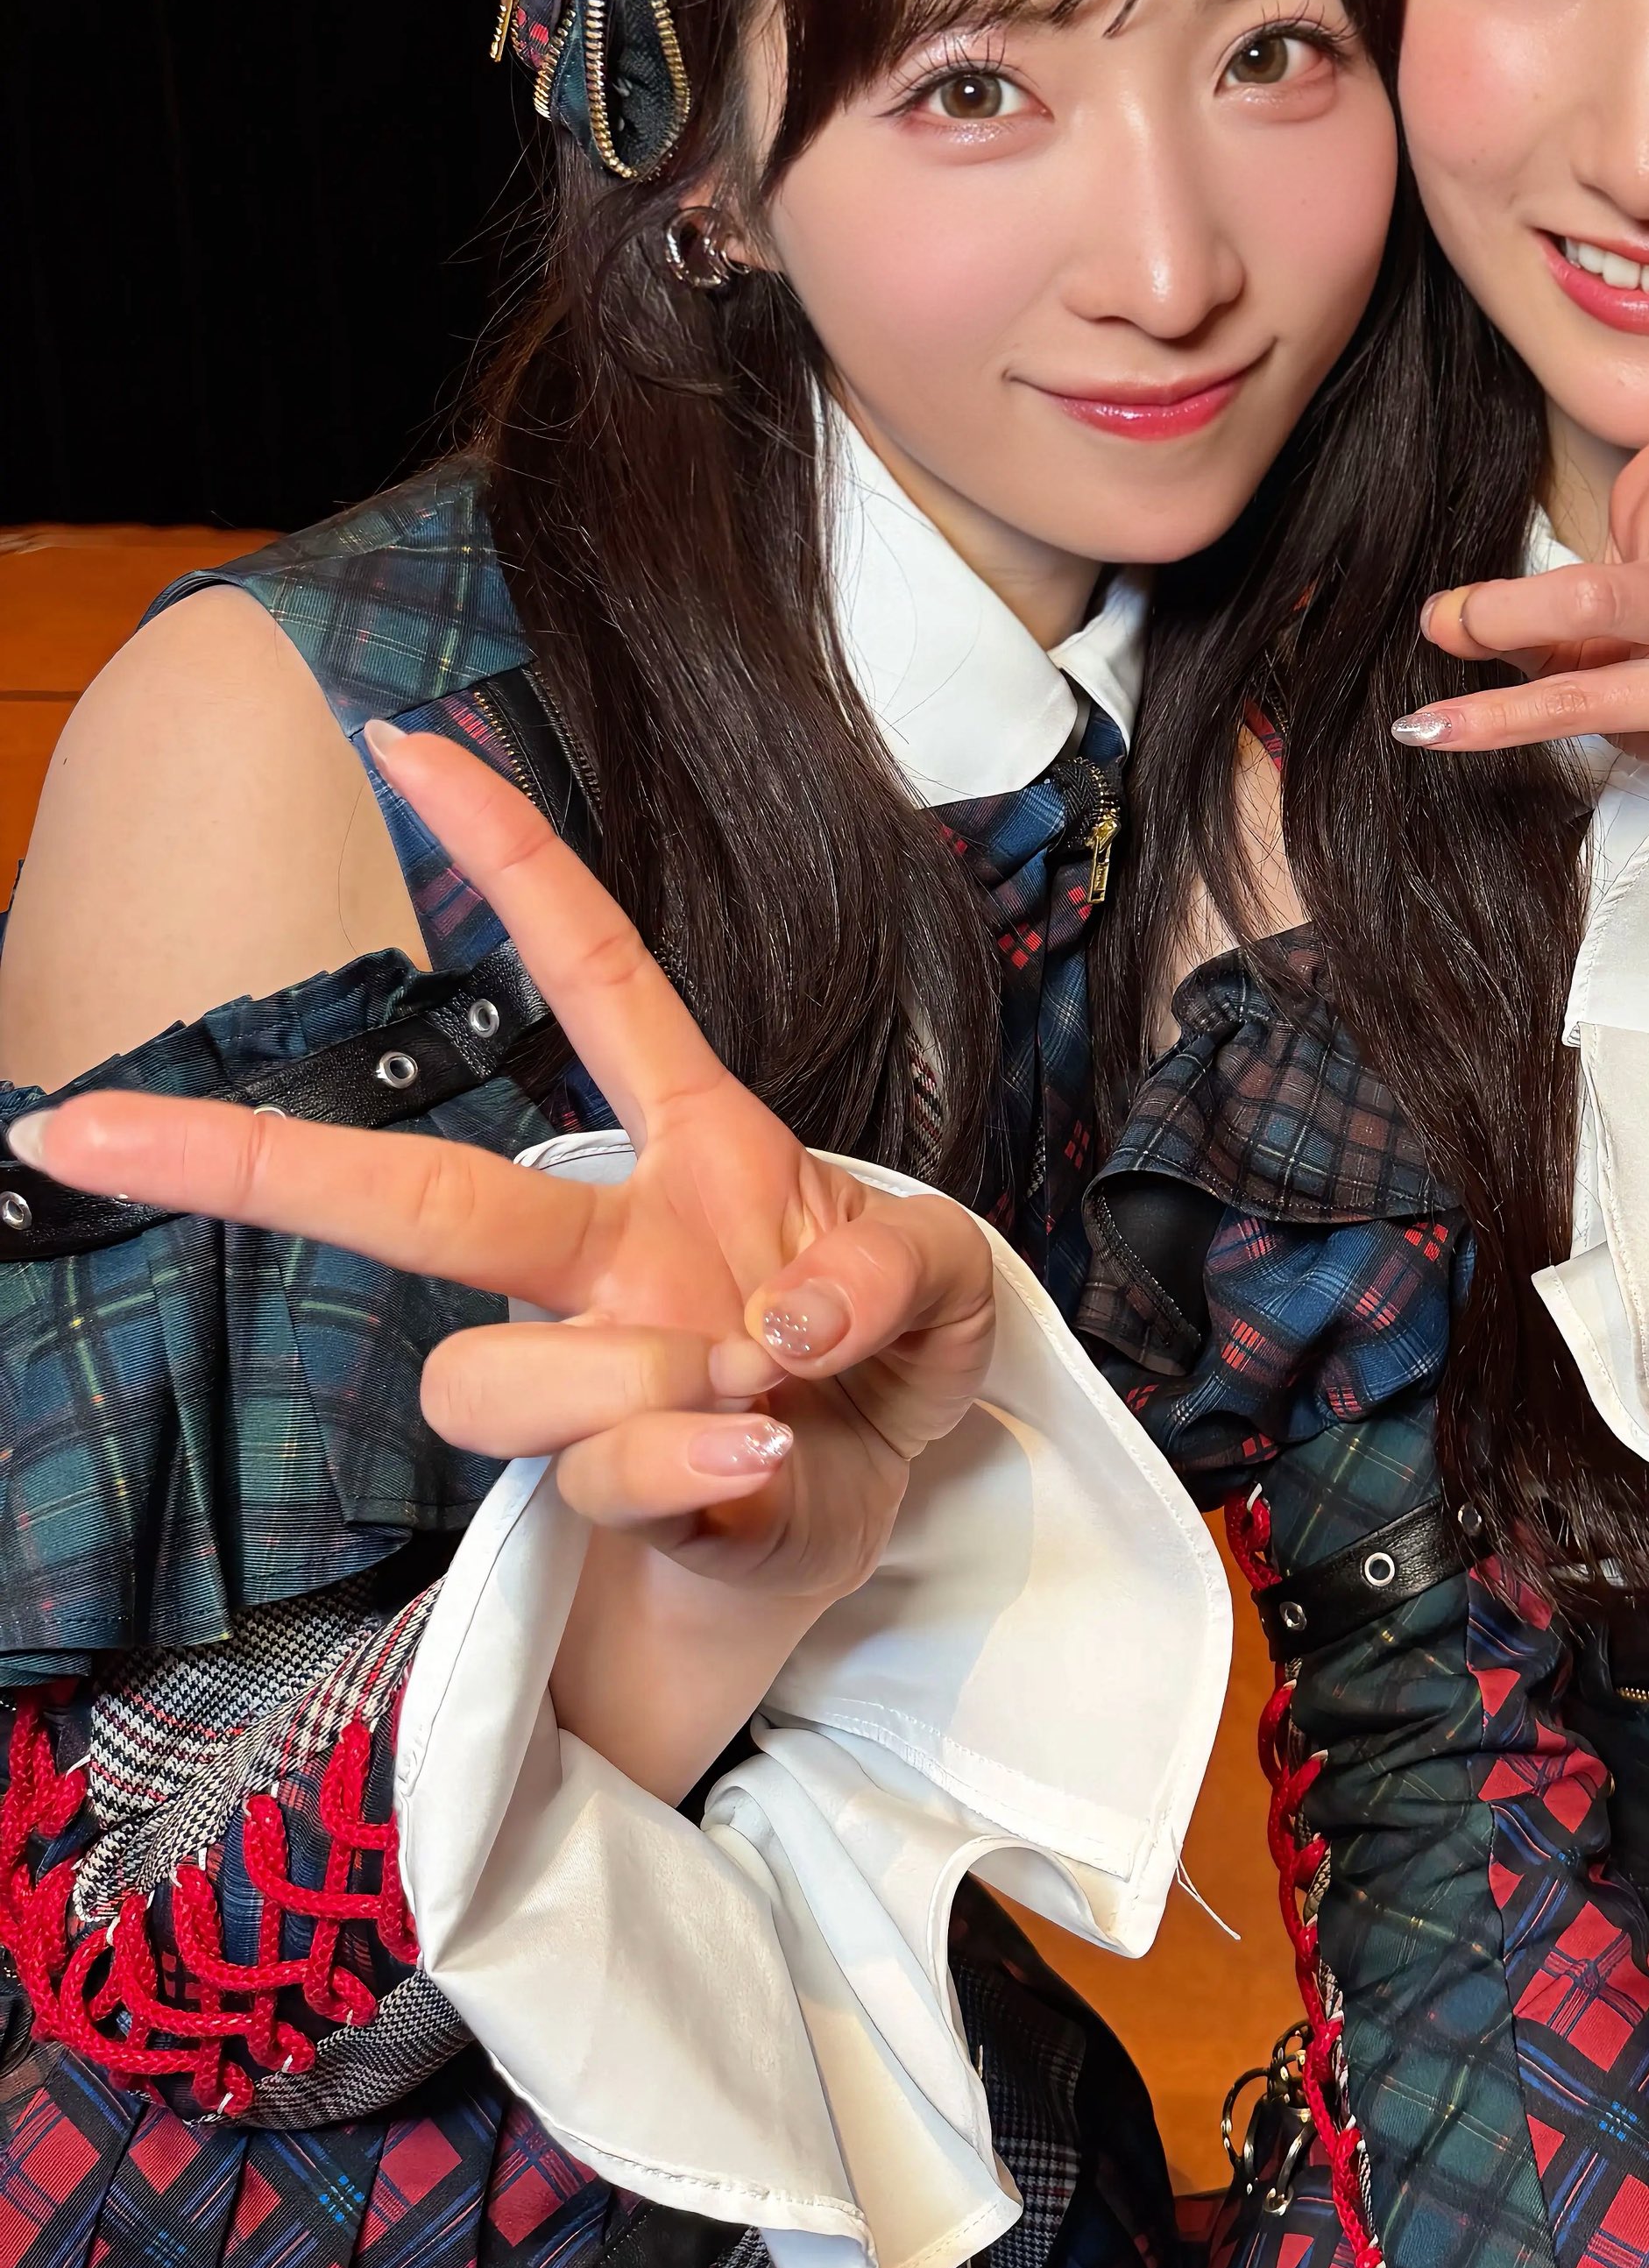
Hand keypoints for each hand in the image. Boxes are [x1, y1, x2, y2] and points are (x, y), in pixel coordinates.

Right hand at [9, 720, 993, 1606]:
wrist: (866, 1525)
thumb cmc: (878, 1374)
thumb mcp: (943, 1282)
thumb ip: (894, 1267)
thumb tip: (782, 1315)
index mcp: (694, 1148)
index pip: (594, 974)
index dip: (509, 858)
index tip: (404, 742)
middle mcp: (608, 1253)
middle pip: (415, 1196)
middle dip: (252, 1160)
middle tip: (83, 1129)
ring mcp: (588, 1372)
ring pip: (488, 1377)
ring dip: (632, 1386)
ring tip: (760, 1403)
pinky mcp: (602, 1482)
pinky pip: (603, 1468)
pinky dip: (693, 1465)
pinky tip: (757, 1461)